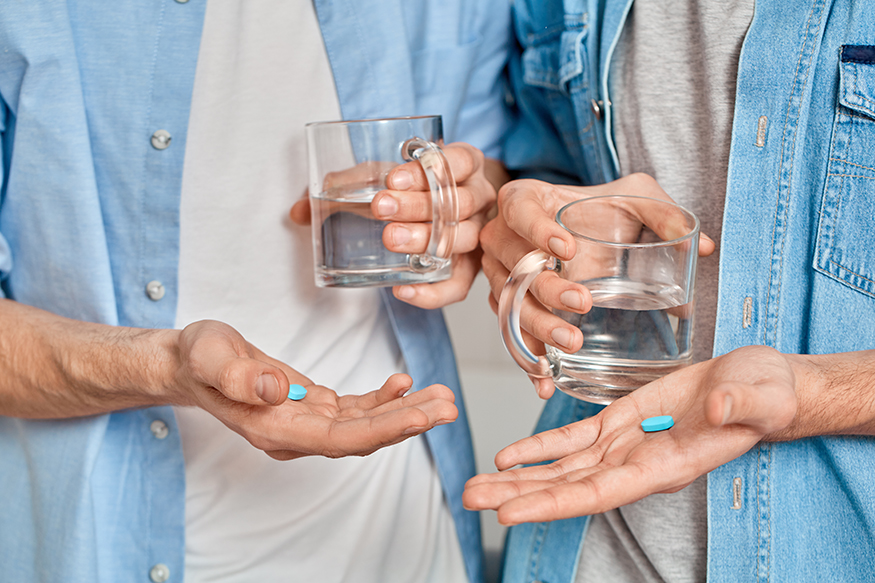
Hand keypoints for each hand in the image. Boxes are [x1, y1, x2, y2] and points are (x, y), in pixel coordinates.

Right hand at [174, 320, 457, 459]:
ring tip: (442, 397)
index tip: (420, 416)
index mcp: (277, 430)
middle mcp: (298, 434)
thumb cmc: (200, 358)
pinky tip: (405, 383)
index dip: (383, 430)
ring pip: (366, 425)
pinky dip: (383, 398)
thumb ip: (239, 377)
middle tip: (448, 406)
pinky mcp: (314, 407)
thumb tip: (276, 389)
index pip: (341, 439)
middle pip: (363, 437)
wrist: (191, 363)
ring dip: (405, 412)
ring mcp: (308, 423)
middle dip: (408, 422)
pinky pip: (357, 410)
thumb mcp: (210, 357)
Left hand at [290, 143, 506, 307]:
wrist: (445, 207)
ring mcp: (478, 234)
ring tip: (390, 240)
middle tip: (379, 209)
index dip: (428, 170)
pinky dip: (431, 292)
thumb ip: (344, 186)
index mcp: (464, 164)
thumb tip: (297, 212)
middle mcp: (479, 198)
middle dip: (419, 206)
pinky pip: (459, 286)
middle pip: (459, 202)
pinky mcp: (469, 269)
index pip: (458, 161)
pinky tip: (402, 289)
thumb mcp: (382, 175)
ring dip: (425, 240)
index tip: (390, 178)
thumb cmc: (412, 187)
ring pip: (463, 240)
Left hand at [462, 345, 797, 524]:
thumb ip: (740, 405)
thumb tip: (718, 412)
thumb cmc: (763, 393)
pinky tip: (506, 456)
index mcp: (665, 467)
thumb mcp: (759, 392)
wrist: (756, 383)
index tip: (510, 514)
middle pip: (566, 488)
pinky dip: (537, 448)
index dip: (552, 503)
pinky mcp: (618, 423)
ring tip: (474, 485)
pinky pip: (570, 440)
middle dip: (517, 496)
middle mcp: (635, 465)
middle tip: (469, 498)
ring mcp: (623, 446)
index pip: (599, 493)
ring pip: (560, 468)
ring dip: (516, 477)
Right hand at [480, 173, 715, 397]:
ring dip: (538, 327)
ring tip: (571, 343)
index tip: (568, 248)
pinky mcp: (508, 309)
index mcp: (523, 202)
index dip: (537, 230)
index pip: (519, 212)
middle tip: (583, 303)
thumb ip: (662, 212)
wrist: (572, 228)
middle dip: (547, 288)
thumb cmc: (596, 208)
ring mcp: (501, 278)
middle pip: (514, 266)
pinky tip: (545, 382)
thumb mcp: (631, 197)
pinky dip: (526, 361)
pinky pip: (511, 336)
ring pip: (509, 305)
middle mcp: (503, 241)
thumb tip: (700, 244)